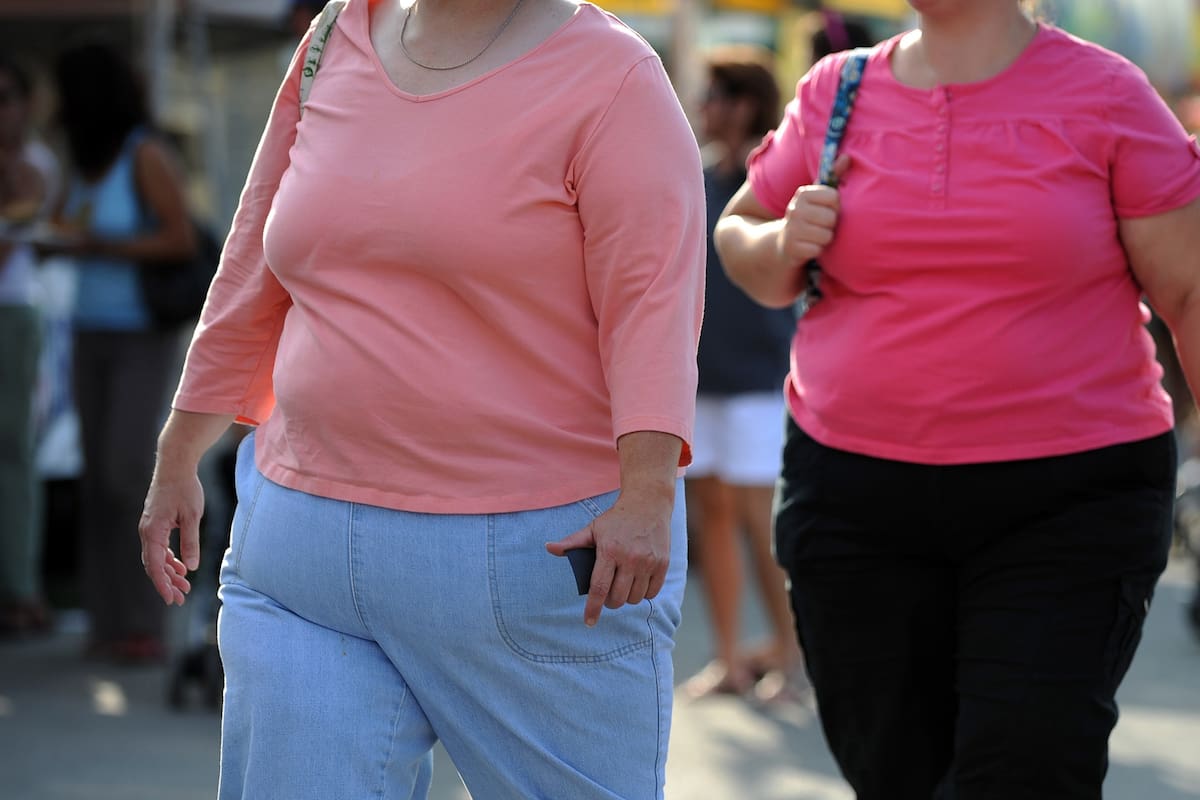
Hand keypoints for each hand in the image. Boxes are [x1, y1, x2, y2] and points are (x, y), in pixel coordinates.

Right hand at [138, 466, 204, 605]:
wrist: (175, 465)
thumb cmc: (185, 488)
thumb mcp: (192, 516)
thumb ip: (191, 542)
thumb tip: (190, 567)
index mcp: (152, 531)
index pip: (154, 565)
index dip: (162, 584)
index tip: (171, 599)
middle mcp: (147, 531)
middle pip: (153, 565)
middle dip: (167, 583)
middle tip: (181, 599)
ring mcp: (149, 528)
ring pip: (156, 558)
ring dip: (169, 572)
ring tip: (185, 587)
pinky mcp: (155, 524)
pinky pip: (159, 548)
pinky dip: (168, 559)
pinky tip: (180, 567)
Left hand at [546, 491, 671, 626]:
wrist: (648, 503)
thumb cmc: (617, 519)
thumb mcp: (593, 528)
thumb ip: (572, 542)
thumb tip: (549, 548)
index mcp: (609, 550)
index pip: (599, 588)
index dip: (593, 608)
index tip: (589, 622)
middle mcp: (630, 558)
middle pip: (618, 598)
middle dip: (609, 602)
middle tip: (607, 595)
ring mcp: (648, 562)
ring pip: (635, 598)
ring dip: (627, 598)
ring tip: (623, 586)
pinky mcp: (663, 564)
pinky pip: (652, 592)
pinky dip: (643, 594)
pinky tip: (637, 583)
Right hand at [776, 154, 850, 266]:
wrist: (784, 242)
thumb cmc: (809, 216)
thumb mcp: (819, 196)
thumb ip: (834, 175)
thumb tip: (847, 157)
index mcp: (803, 194)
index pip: (834, 197)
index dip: (835, 206)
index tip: (826, 209)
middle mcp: (794, 209)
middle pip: (831, 218)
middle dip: (830, 225)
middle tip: (820, 225)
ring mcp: (791, 229)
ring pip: (826, 235)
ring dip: (825, 238)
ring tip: (815, 235)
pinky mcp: (792, 248)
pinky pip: (818, 250)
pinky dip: (817, 250)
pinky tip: (809, 246)